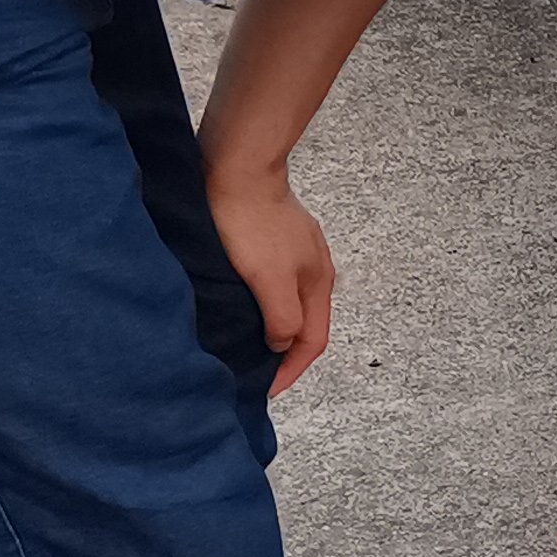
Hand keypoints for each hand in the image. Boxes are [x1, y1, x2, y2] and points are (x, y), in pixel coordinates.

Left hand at [204, 155, 341, 393]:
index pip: (313, 342)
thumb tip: (281, 344)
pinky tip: (239, 300)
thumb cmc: (251, 222)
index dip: (290, 371)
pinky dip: (261, 301)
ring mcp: (295, 250)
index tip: (264, 390)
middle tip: (253, 372)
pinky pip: (273, 281)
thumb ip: (282, 318)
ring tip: (243, 342)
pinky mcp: (274, 235)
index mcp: (319, 283)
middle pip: (304, 322)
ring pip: (288, 301)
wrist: (237, 166)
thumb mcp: (269, 280)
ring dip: (271, 326)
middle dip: (283, 353)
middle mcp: (314, 268)